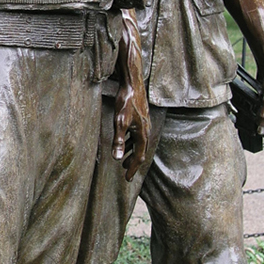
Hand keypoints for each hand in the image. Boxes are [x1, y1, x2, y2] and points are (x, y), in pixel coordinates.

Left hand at [113, 9, 149, 180]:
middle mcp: (146, 131)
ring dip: (132, 153)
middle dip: (133, 163)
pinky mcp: (141, 118)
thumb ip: (118, 141)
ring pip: (140, 144)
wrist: (133, 84)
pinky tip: (126, 142)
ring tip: (123, 160)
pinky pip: (138, 136)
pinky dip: (132, 143)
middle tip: (126, 173)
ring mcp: (145, 124)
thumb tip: (116, 158)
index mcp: (143, 134)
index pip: (139, 157)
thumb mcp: (119, 122)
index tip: (127, 179)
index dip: (132, 169)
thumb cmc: (126, 102)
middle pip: (141, 152)